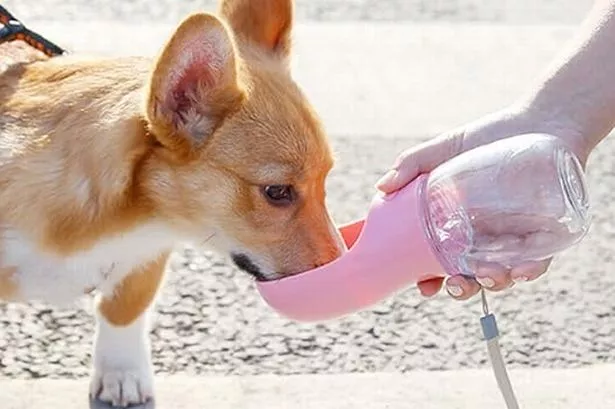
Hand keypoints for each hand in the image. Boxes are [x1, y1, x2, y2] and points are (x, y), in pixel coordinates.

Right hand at [376, 105, 589, 299]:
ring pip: (501, 273)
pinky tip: (521, 270)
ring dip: (492, 282)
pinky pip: (538, 261)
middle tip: (455, 285)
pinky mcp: (545, 234)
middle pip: (469, 275)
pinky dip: (529, 271)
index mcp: (456, 223)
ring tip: (487, 274)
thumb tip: (381, 187)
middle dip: (462, 288)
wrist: (541, 119)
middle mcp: (483, 236)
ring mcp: (514, 238)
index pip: (438, 260)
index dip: (430, 279)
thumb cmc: (490, 135)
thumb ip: (411, 165)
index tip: (425, 286)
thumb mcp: (445, 148)